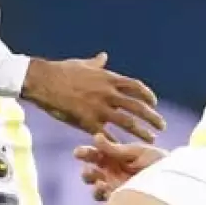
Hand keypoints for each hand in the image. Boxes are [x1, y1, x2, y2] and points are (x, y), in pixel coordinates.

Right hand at [21, 53, 165, 142]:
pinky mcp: (88, 121)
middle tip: (162, 125)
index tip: (154, 103)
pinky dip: (116, 142)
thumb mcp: (82, 64)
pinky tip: (122, 148)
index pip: (136, 86)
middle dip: (152, 117)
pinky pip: (106, 134)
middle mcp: (108, 92)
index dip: (147, 96)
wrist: (43, 80)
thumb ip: (96, 63)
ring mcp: (99, 107)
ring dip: (141, 132)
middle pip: (137, 106)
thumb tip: (104, 56)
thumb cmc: (61, 70)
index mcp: (107, 78)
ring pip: (127, 122)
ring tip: (151, 139)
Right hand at [74, 134, 167, 200]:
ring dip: (92, 181)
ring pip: (94, 184)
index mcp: (114, 156)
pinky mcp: (119, 197)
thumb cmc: (157, 161)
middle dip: (86, 170)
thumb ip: (116, 148)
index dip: (85, 153)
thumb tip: (96, 136)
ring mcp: (114, 184)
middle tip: (88, 170)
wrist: (174, 179)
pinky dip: (100, 192)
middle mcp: (111, 170)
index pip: (95, 154)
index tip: (78, 153)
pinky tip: (104, 187)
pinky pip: (103, 196)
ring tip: (97, 180)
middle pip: (91, 170)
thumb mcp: (138, 151)